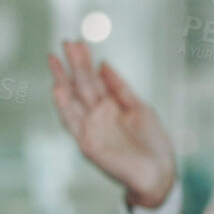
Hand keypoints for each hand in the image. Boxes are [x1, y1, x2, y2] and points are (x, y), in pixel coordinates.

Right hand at [49, 40, 176, 208]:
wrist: (159, 173)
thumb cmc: (153, 142)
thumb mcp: (140, 108)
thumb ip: (120, 88)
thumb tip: (104, 63)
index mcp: (110, 105)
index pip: (93, 78)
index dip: (85, 60)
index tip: (78, 41)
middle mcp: (97, 115)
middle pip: (81, 85)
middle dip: (73, 64)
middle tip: (66, 41)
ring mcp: (90, 128)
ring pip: (72, 100)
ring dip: (62, 81)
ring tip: (54, 60)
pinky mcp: (88, 143)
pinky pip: (72, 123)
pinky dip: (64, 106)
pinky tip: (58, 89)